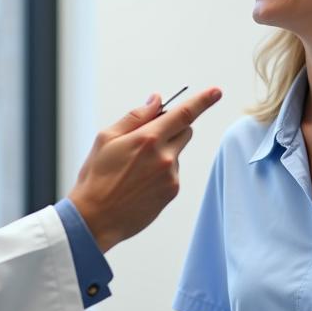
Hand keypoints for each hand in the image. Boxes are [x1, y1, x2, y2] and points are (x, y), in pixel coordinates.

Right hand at [68, 87, 222, 251]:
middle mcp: (164, 156)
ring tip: (135, 169)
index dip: (203, 100)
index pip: (183, 114)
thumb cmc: (96, 177)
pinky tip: (140, 182)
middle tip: (148, 137)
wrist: (95, 218)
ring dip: (164, 153)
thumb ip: (135, 117)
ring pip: (177, 153)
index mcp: (147, 138)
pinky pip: (173, 172)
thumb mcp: (106, 139)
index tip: (216, 92)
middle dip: (173, 128)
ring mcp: (171, 175)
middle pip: (185, 130)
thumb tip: (156, 101)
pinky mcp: (172, 191)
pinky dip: (161, 172)